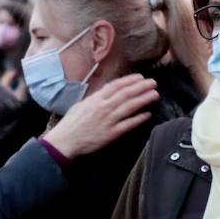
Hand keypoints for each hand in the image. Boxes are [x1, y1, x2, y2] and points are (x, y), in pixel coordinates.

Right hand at [42, 75, 158, 158]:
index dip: (129, 80)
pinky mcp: (111, 134)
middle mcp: (103, 108)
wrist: (65, 141)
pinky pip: (128, 124)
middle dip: (141, 87)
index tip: (140, 77)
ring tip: (154, 94)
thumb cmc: (70, 124)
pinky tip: (147, 114)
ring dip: (143, 99)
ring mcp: (108, 120)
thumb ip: (95, 97)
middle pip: (126, 94)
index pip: (116, 86)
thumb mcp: (81, 105)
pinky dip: (138, 119)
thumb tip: (106, 89)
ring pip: (130, 107)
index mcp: (95, 100)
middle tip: (152, 83)